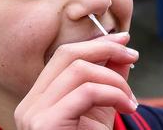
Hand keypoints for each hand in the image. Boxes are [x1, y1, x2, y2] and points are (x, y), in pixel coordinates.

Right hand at [15, 32, 138, 129]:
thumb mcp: (103, 111)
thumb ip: (109, 81)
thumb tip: (121, 52)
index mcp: (39, 99)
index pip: (64, 56)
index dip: (96, 43)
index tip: (124, 40)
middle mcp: (29, 104)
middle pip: (67, 55)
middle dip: (105, 49)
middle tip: (133, 55)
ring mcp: (33, 113)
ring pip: (79, 70)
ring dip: (114, 80)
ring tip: (130, 101)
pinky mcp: (45, 123)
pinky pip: (86, 92)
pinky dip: (114, 94)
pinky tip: (126, 107)